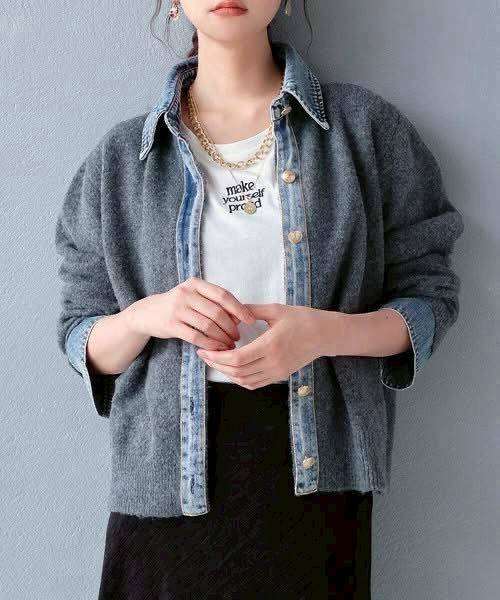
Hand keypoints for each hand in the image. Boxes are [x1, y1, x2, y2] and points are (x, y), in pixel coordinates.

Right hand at [124, 277, 255, 350]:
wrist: (147, 313)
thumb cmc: (178, 305)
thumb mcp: (193, 295)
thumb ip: (213, 301)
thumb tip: (239, 316)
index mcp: (195, 284)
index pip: (223, 295)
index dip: (239, 308)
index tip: (250, 320)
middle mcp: (186, 294)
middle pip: (217, 312)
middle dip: (231, 327)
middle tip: (238, 336)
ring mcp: (177, 309)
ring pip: (208, 326)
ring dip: (222, 338)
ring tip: (230, 345)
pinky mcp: (171, 325)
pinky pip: (197, 337)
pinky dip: (211, 344)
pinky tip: (217, 349)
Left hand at [196, 303, 342, 388]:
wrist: (325, 335)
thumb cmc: (302, 319)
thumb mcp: (276, 310)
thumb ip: (251, 310)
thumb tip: (229, 310)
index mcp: (270, 345)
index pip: (236, 358)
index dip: (217, 357)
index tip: (204, 350)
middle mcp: (273, 362)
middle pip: (237, 371)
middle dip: (216, 365)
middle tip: (204, 355)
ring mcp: (277, 372)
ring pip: (244, 380)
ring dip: (226, 373)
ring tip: (215, 361)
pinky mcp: (280, 375)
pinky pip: (255, 383)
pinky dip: (240, 379)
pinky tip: (232, 369)